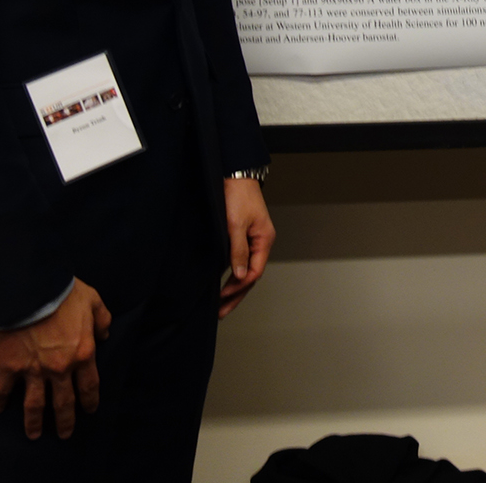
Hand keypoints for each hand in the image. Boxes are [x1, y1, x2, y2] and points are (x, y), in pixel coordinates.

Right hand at [0, 278, 110, 439]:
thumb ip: (102, 320)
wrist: (32, 290)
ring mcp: (33, 370)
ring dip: (34, 422)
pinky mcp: (10, 366)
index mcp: (83, 355)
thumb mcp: (94, 302)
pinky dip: (0, 401)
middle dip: (65, 421)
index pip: (89, 386)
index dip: (89, 401)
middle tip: (65, 434)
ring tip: (34, 435)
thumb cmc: (65, 294)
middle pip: (63, 403)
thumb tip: (104, 336)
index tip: (89, 411)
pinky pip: (3, 389)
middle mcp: (60, 369)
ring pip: (34, 405)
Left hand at [219, 176, 274, 317]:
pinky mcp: (242, 235)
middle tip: (222, 312)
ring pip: (245, 269)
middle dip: (237, 295)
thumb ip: (238, 251)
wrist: (235, 174)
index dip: (238, 287)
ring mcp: (253, 239)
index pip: (254, 272)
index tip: (222, 297)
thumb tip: (239, 276)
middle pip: (251, 275)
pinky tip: (221, 282)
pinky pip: (239, 260)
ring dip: (233, 287)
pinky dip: (231, 273)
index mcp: (264, 240)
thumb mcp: (235, 225)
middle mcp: (261, 241)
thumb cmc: (238, 196)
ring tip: (221, 304)